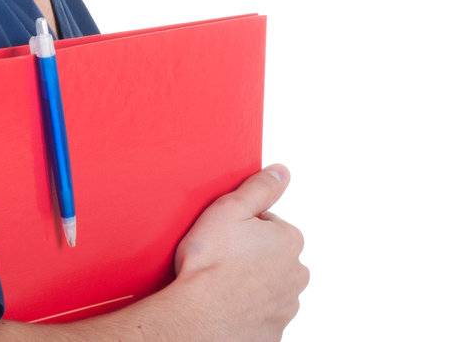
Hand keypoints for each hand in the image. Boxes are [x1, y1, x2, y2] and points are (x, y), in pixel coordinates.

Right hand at [168, 164, 308, 340]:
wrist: (200, 316)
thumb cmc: (210, 262)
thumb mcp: (229, 209)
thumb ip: (258, 188)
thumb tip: (281, 172)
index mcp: (290, 240)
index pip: (267, 224)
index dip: (240, 227)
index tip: (222, 235)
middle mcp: (297, 274)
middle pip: (271, 256)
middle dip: (250, 255)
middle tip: (219, 257)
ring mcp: (287, 305)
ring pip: (268, 285)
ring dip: (249, 283)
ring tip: (218, 282)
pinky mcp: (274, 331)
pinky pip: (261, 313)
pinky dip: (246, 308)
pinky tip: (223, 303)